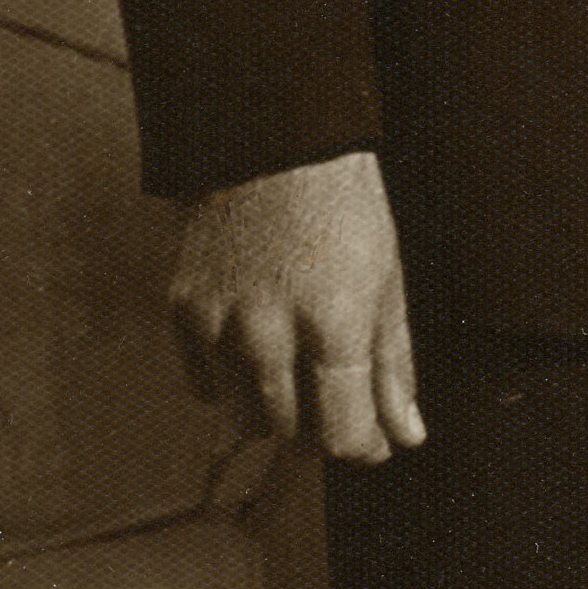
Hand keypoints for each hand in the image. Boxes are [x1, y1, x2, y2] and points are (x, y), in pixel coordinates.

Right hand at [170, 149, 424, 462]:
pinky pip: (203, 388)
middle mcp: (269, 333)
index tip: (372, 437)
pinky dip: (231, 385)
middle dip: (320, 431)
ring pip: (244, 419)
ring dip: (275, 414)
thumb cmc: (341, 208)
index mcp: (334, 324)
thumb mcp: (386, 282)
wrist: (270, 142)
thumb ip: (393, 367)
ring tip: (298, 375)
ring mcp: (219, 324)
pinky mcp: (182, 311)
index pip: (342, 435)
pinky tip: (256, 353)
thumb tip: (405, 435)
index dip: (362, 446)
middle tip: (337, 400)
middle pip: (290, 434)